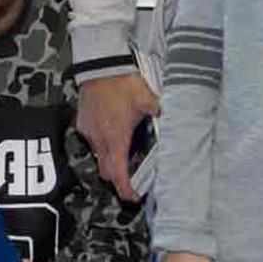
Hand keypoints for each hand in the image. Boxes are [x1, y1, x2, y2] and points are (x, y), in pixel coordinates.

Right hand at [77, 73, 158, 199]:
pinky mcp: (82, 122)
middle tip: (133, 176)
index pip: (119, 172)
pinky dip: (103, 143)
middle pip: (107, 170)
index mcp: (116, 137)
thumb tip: (179, 122)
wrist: (100, 65)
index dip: (125, 188)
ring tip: (125, 151)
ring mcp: (89, 131)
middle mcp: (100, 138)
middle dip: (118, 177)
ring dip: (111, 159)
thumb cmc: (122, 82)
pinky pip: (92, 140)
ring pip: (99, 155)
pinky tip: (113, 131)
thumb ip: (162, 114)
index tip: (132, 196)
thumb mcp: (148, 99)